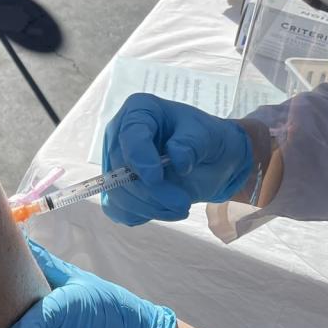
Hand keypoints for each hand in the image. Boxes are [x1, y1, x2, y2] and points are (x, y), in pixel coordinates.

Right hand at [101, 94, 252, 225]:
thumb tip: (178, 159)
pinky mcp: (118, 187)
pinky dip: (140, 215)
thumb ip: (193, 143)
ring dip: (149, 207)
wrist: (212, 162)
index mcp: (140, 111)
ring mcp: (116, 163)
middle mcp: (120, 135)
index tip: (155, 178)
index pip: (130, 135)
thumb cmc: (209, 140)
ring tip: (180, 207)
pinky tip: (163, 210)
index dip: (139, 158)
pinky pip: (118, 208)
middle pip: (120, 168)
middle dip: (150, 191)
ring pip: (118, 192)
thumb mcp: (209, 135)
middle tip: (182, 204)